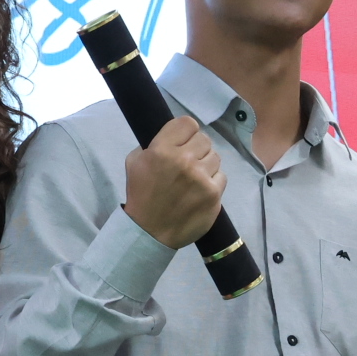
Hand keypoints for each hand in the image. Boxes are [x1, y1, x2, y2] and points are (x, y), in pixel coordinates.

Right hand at [123, 116, 224, 248]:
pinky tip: (201, 190)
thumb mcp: (135, 162)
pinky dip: (213, 181)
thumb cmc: (141, 195)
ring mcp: (201, 178)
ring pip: (215, 157)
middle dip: (196, 149)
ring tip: (195, 178)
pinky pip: (221, 176)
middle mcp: (184, 160)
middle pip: (204, 139)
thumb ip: (153, 144)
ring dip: (206, 165)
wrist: (150, 232)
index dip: (187, 132)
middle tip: (188, 162)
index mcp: (162, 150)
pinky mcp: (213, 194)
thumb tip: (172, 137)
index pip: (188, 123)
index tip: (183, 141)